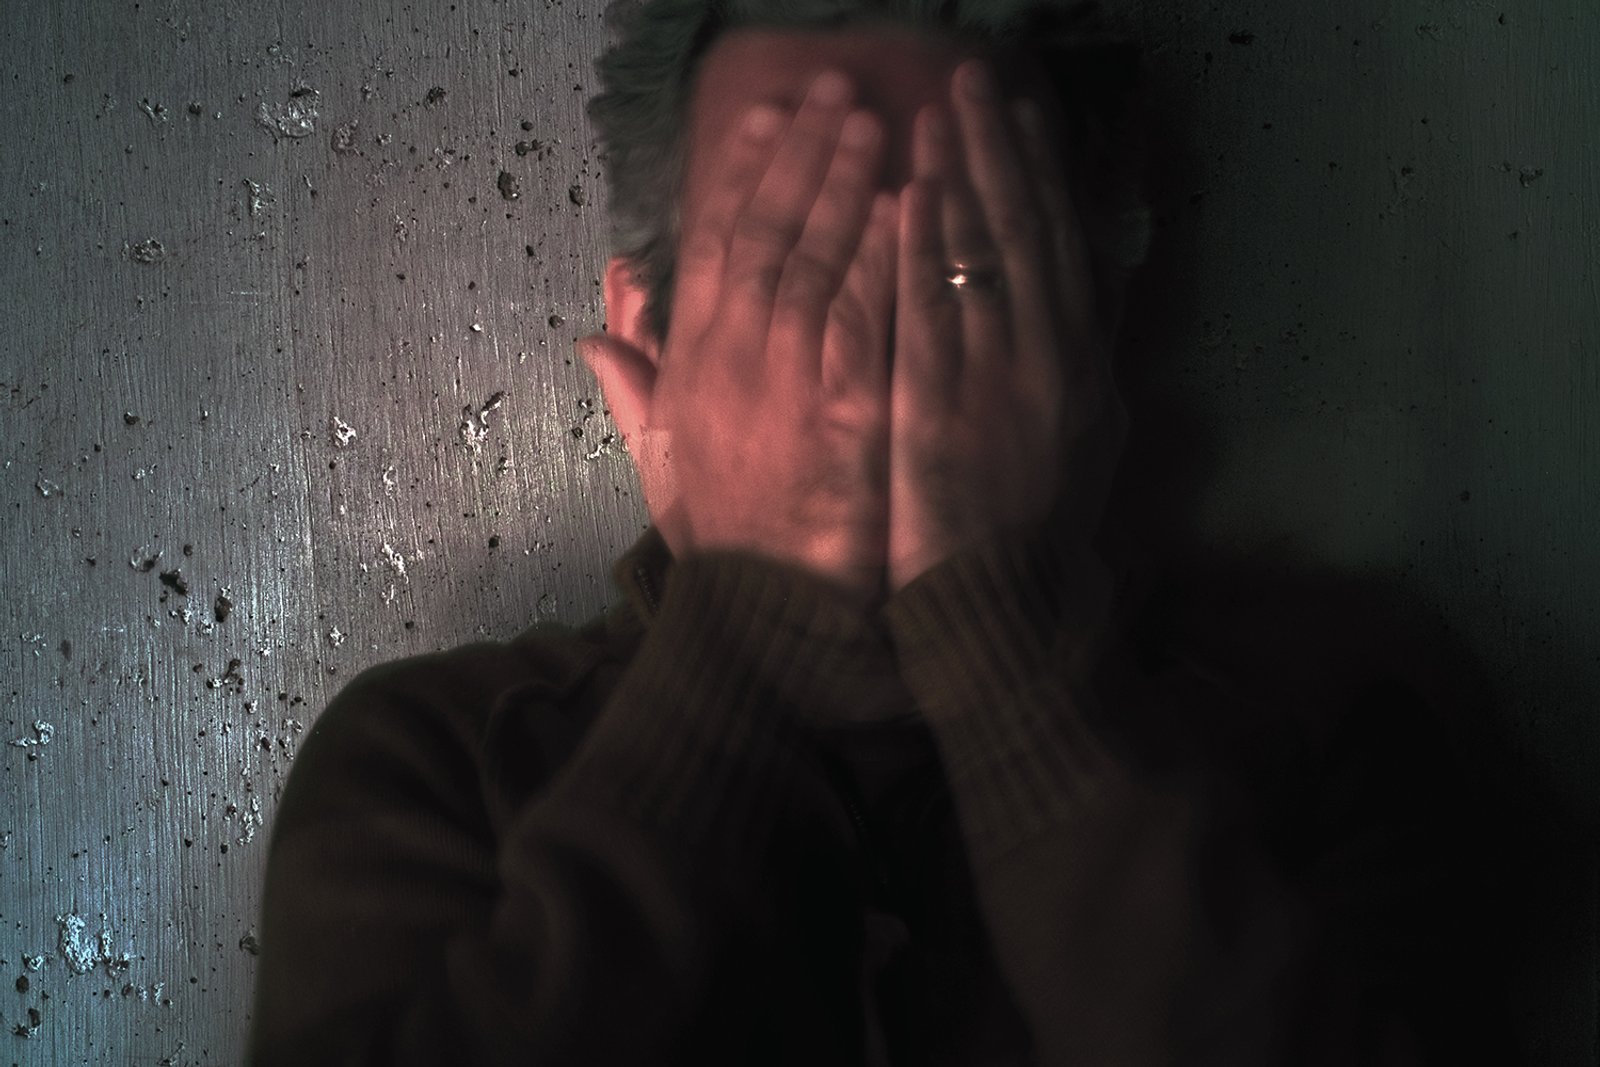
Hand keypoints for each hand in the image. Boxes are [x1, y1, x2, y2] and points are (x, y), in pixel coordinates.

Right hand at [581, 71, 898, 610]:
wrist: (770, 612)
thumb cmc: (725, 537)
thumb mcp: (661, 461)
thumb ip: (633, 388)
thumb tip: (595, 329)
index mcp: (691, 363)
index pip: (713, 246)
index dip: (738, 175)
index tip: (760, 119)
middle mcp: (734, 358)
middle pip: (766, 232)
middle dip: (799, 153)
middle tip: (829, 89)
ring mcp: (790, 380)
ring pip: (815, 259)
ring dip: (844, 184)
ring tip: (872, 123)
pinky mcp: (848, 409)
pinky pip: (866, 315)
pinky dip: (884, 256)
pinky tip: (906, 206)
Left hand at [886, 59, 1129, 594]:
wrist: (1007, 610)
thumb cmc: (1033, 532)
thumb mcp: (1079, 439)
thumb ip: (1076, 362)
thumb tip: (1088, 293)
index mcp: (1081, 363)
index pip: (1062, 247)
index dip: (1042, 174)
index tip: (1024, 114)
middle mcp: (1051, 358)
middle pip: (1027, 232)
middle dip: (1000, 149)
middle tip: (973, 80)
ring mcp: (998, 382)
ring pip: (984, 260)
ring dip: (962, 177)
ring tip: (939, 110)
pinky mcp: (943, 411)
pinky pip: (933, 318)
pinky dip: (924, 253)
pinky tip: (910, 197)